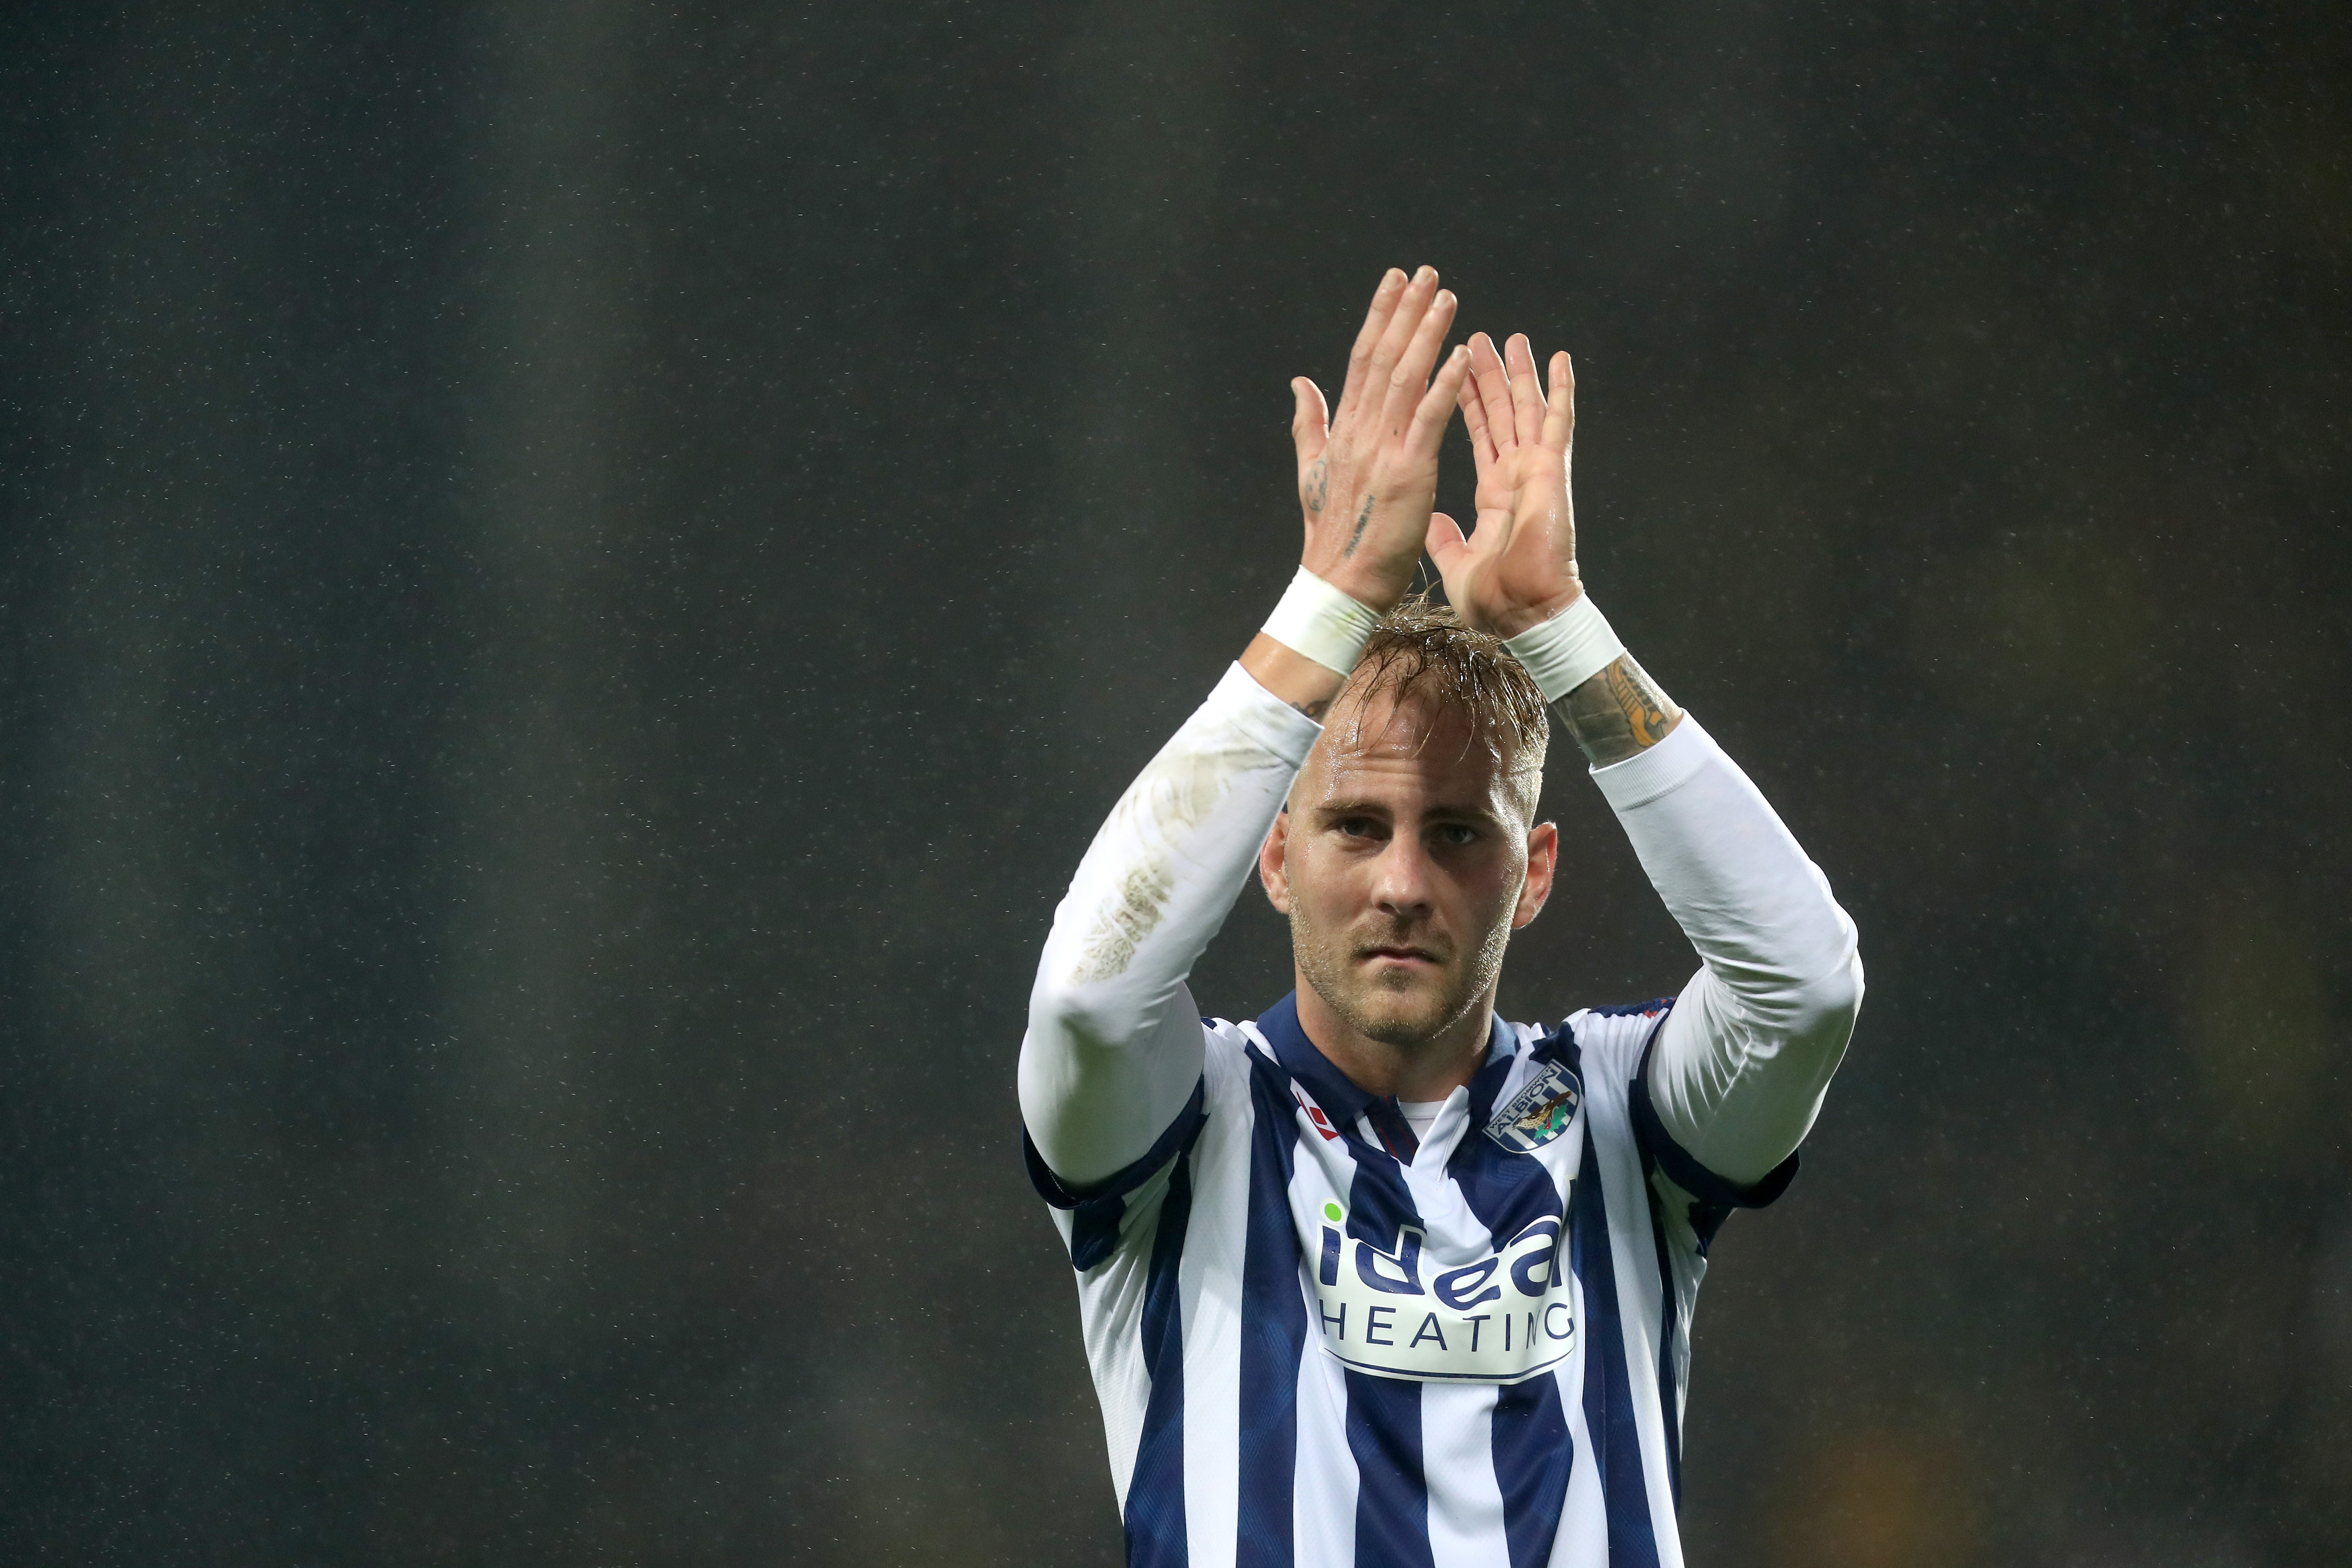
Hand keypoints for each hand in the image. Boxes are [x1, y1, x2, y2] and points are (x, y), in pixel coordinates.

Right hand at [1290, 268, 1471, 610]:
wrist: (1339, 583)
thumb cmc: (1332, 533)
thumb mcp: (1311, 472)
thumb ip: (1309, 423)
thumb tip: (1300, 382)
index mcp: (1343, 430)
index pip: (1362, 359)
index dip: (1380, 316)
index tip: (1395, 281)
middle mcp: (1360, 431)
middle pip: (1384, 357)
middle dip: (1405, 311)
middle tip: (1426, 272)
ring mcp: (1382, 450)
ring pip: (1405, 378)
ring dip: (1427, 335)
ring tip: (1446, 297)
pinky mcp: (1408, 472)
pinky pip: (1428, 420)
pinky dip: (1444, 386)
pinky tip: (1460, 356)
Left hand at [1425, 332, 1581, 638]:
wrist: (1524, 614)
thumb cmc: (1496, 599)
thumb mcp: (1456, 563)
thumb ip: (1444, 538)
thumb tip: (1430, 519)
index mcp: (1493, 492)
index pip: (1478, 435)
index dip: (1467, 401)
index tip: (1454, 370)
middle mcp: (1515, 475)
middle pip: (1501, 413)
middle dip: (1488, 375)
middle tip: (1477, 336)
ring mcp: (1535, 470)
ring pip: (1526, 408)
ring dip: (1519, 372)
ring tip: (1511, 337)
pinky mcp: (1551, 472)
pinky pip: (1558, 422)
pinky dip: (1560, 390)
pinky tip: (1559, 359)